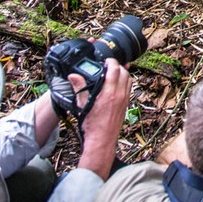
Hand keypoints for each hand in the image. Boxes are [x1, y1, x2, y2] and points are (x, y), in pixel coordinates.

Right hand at [78, 59, 131, 179]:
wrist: (102, 140)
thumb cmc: (92, 125)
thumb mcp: (83, 105)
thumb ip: (79, 88)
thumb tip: (73, 76)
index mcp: (109, 93)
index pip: (115, 69)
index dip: (111, 62)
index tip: (105, 60)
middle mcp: (120, 95)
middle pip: (124, 72)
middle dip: (117, 66)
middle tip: (108, 66)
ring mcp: (125, 100)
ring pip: (129, 80)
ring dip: (123, 73)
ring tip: (113, 73)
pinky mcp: (126, 105)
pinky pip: (129, 88)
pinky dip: (125, 82)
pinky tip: (116, 85)